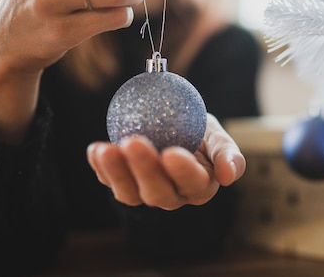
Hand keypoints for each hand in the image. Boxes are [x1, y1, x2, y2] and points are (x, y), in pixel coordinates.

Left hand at [87, 114, 246, 209]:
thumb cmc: (200, 132)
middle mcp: (172, 196)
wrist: (175, 127)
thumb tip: (228, 175)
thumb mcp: (218, 137)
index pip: (192, 182)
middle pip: (158, 192)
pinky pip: (109, 180)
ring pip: (130, 193)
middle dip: (144, 169)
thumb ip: (227, 154)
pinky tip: (95, 150)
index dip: (182, 171)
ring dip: (117, 172)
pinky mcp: (122, 183)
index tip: (172, 153)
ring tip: (106, 150)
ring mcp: (144, 192)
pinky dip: (100, 167)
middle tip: (134, 142)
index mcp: (200, 186)